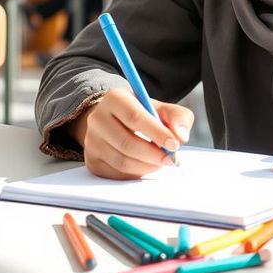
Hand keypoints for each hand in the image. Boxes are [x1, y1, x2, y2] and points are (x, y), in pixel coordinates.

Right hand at [68, 88, 193, 179]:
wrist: (117, 121)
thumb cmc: (144, 114)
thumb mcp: (163, 109)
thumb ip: (178, 118)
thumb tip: (180, 136)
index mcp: (115, 98)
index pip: (135, 117)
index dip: (156, 133)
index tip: (174, 144)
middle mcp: (97, 118)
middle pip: (127, 143)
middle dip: (153, 154)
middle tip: (171, 159)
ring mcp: (91, 141)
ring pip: (122, 161)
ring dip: (147, 166)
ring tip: (161, 162)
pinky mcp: (92, 160)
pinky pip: (116, 173)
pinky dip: (136, 173)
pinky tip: (146, 165)